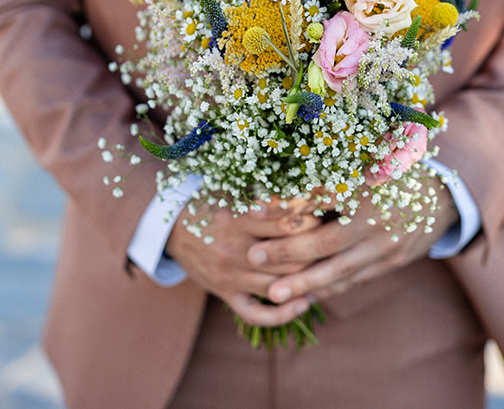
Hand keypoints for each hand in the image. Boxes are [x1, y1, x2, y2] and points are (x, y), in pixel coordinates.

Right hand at [165, 198, 320, 325]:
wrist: (172, 229)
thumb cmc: (211, 202)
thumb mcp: (235, 190)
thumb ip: (266, 193)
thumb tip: (309, 188)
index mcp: (238, 217)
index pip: (285, 222)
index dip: (311, 220)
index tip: (325, 216)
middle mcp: (234, 249)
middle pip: (287, 258)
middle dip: (314, 252)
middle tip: (331, 245)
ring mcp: (230, 275)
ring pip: (277, 286)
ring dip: (306, 282)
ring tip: (326, 272)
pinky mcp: (225, 294)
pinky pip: (255, 315)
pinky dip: (282, 315)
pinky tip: (303, 303)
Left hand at [247, 181, 458, 303]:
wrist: (442, 196)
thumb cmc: (394, 170)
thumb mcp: (369, 158)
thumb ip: (334, 165)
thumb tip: (285, 171)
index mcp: (365, 186)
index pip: (318, 198)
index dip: (284, 205)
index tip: (253, 210)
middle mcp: (376, 218)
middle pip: (325, 241)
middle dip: (287, 252)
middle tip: (253, 257)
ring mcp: (386, 245)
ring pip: (339, 270)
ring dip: (304, 283)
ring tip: (273, 294)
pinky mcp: (392, 264)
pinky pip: (355, 280)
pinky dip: (329, 289)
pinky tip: (304, 296)